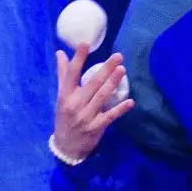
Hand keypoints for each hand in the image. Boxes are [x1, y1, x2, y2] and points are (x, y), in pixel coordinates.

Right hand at [53, 43, 133, 162]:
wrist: (66, 146)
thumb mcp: (62, 96)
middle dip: (105, 69)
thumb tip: (60, 53)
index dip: (78, 59)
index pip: (70, 74)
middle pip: (92, 83)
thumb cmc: (65, 117)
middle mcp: (74, 104)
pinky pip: (110, 116)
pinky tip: (130, 102)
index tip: (85, 44)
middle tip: (118, 56)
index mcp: (65, 95)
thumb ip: (63, 75)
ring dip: (113, 83)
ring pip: (101, 97)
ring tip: (122, 70)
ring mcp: (85, 116)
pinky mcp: (96, 127)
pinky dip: (120, 109)